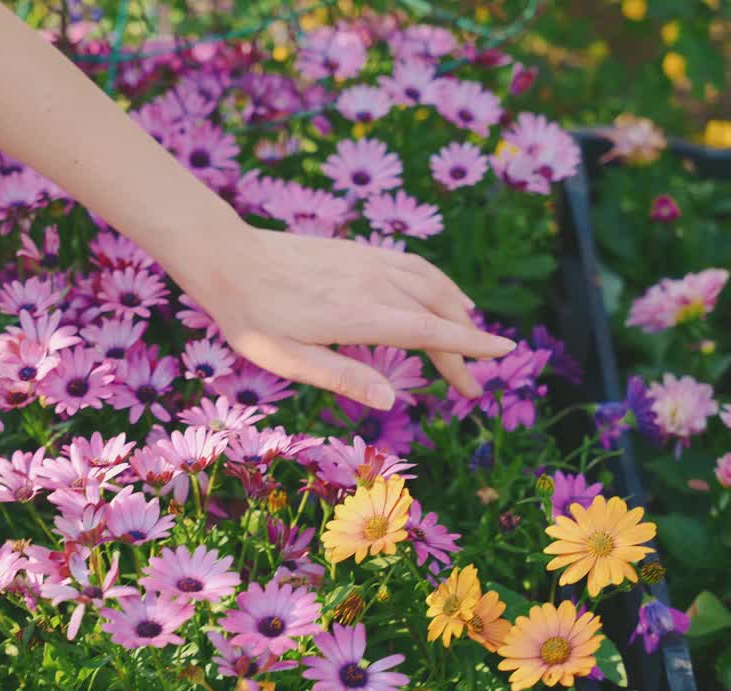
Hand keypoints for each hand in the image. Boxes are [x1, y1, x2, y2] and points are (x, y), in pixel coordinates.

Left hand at [175, 224, 516, 410]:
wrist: (228, 256)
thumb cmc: (252, 316)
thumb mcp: (288, 360)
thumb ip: (342, 378)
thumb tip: (392, 399)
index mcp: (362, 315)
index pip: (431, 332)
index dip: (470, 346)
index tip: (501, 354)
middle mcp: (375, 284)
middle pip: (438, 313)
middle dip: (464, 345)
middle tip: (472, 382)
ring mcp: (369, 262)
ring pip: (431, 285)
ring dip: (457, 312)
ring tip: (472, 337)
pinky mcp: (360, 251)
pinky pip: (414, 266)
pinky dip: (438, 284)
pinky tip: (441, 295)